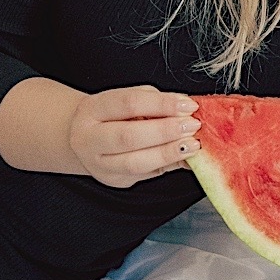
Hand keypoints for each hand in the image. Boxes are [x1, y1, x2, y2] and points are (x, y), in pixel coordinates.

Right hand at [68, 86, 199, 186]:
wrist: (87, 138)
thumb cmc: (113, 114)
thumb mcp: (127, 99)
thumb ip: (154, 102)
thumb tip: (186, 110)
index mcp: (92, 110)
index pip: (128, 103)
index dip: (161, 104)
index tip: (188, 105)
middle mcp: (90, 139)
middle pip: (128, 136)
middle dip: (165, 131)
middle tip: (192, 126)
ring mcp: (99, 164)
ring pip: (135, 163)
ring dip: (169, 153)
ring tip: (193, 145)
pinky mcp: (114, 180)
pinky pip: (146, 174)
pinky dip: (169, 165)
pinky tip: (186, 158)